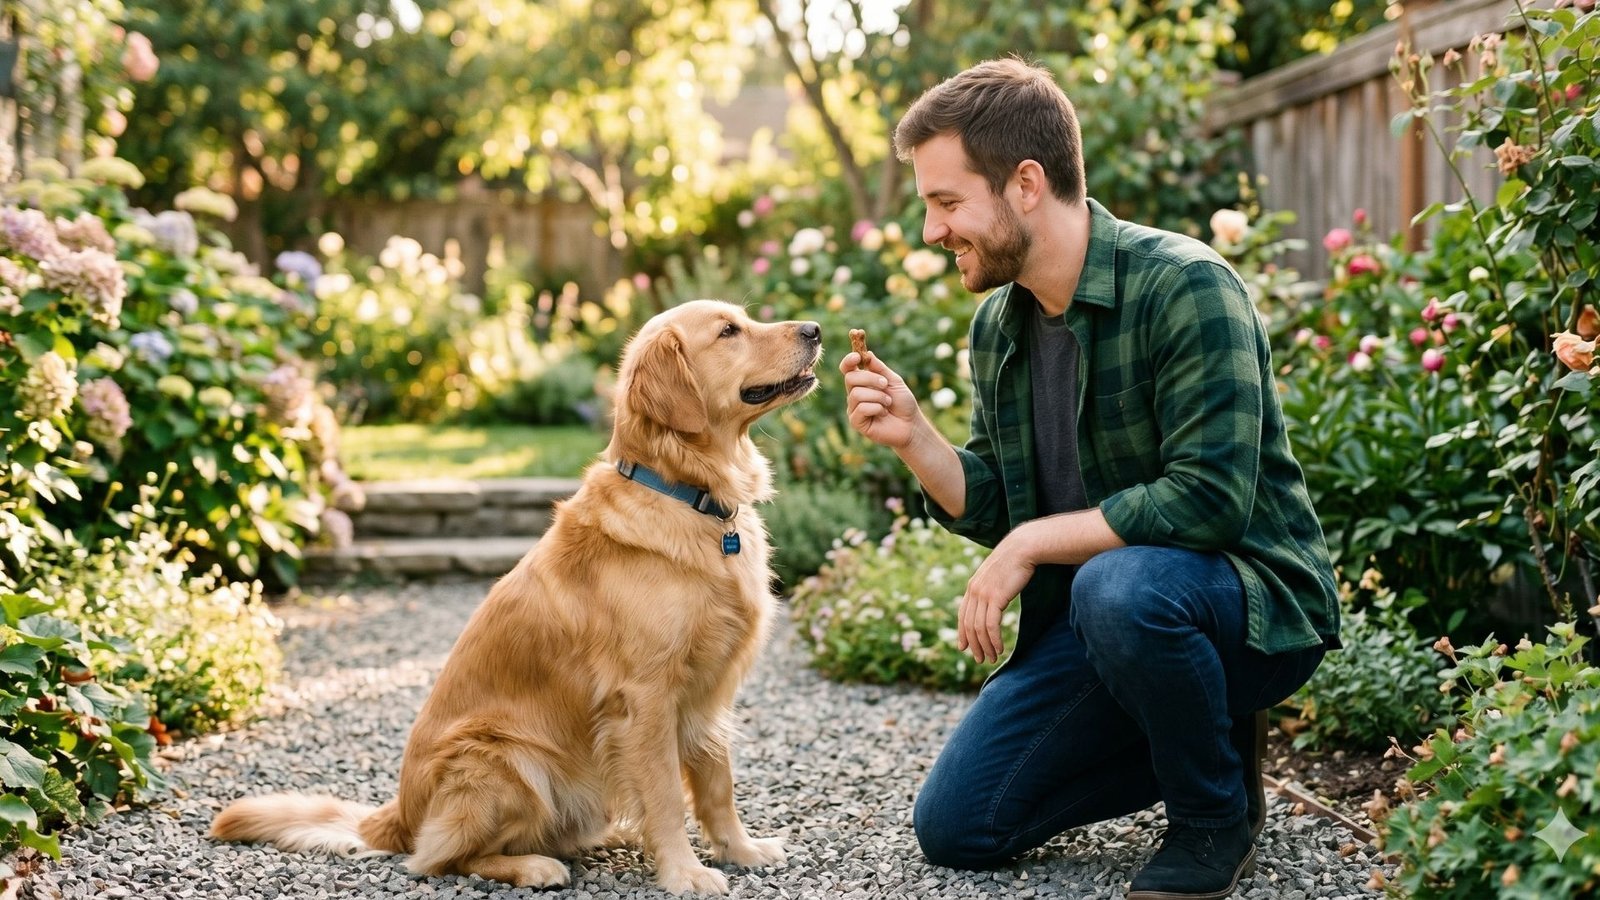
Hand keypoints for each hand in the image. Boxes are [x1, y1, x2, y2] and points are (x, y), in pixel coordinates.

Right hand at [839, 348, 920, 449]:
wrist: (911, 424)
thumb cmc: (903, 403)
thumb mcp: (894, 381)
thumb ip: (880, 368)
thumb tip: (867, 353)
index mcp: (862, 383)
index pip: (847, 369)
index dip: (848, 361)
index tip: (857, 357)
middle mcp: (854, 394)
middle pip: (850, 378)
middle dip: (870, 379)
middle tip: (885, 384)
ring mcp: (854, 409)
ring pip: (857, 394)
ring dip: (878, 396)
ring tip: (888, 403)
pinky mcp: (856, 422)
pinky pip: (861, 408)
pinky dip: (877, 408)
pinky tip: (883, 413)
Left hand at [958, 531, 1035, 663]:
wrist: (1023, 547)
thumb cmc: (1014, 561)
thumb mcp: (997, 575)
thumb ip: (991, 588)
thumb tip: (994, 600)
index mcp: (972, 586)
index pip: (962, 615)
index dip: (962, 633)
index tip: (964, 648)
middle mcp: (974, 591)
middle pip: (968, 625)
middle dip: (973, 645)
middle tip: (980, 659)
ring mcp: (983, 594)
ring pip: (978, 628)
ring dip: (985, 646)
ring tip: (992, 658)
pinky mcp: (995, 597)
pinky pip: (990, 625)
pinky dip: (994, 640)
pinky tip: (999, 648)